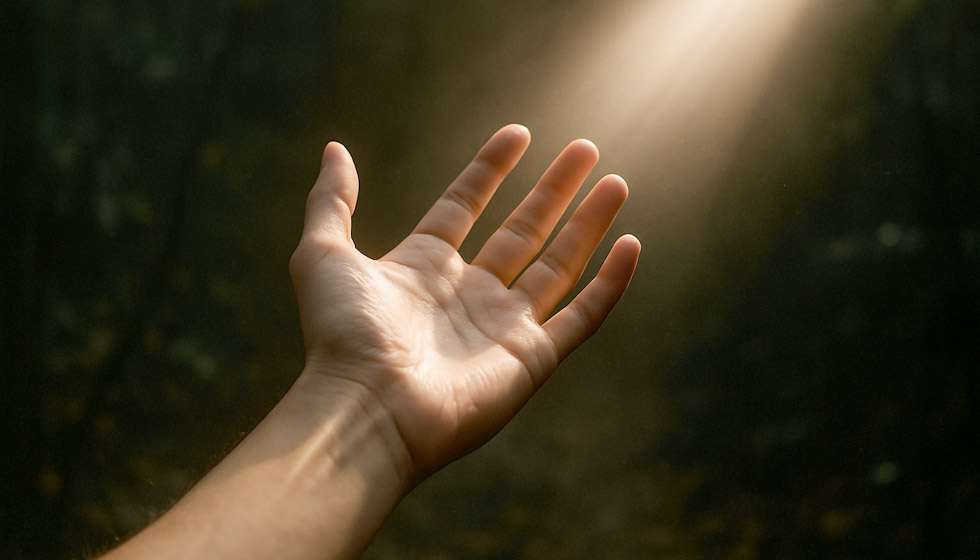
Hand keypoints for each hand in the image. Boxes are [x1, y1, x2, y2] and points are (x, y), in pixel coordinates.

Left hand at [289, 124, 639, 479]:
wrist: (366, 409)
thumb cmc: (342, 337)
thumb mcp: (322, 253)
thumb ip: (332, 200)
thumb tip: (334, 149)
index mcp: (423, 268)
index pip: (466, 205)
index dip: (491, 169)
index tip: (518, 133)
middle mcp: (468, 295)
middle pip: (523, 231)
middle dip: (555, 190)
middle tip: (585, 149)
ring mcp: (503, 328)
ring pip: (560, 265)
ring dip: (589, 224)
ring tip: (615, 182)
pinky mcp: (532, 360)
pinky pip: (583, 316)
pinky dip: (610, 284)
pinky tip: (630, 245)